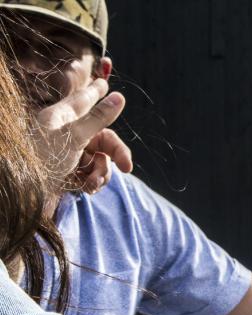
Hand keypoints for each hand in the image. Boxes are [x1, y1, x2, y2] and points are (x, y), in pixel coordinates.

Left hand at [31, 75, 130, 193]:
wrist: (24, 193)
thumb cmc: (42, 158)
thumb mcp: (73, 136)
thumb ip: (98, 118)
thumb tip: (119, 96)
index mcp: (62, 118)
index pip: (84, 101)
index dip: (96, 93)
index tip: (104, 82)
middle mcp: (65, 135)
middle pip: (102, 138)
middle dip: (115, 153)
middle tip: (126, 167)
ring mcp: (67, 155)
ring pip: (99, 159)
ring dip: (102, 172)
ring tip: (92, 182)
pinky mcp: (68, 174)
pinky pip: (91, 175)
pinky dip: (92, 182)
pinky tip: (86, 188)